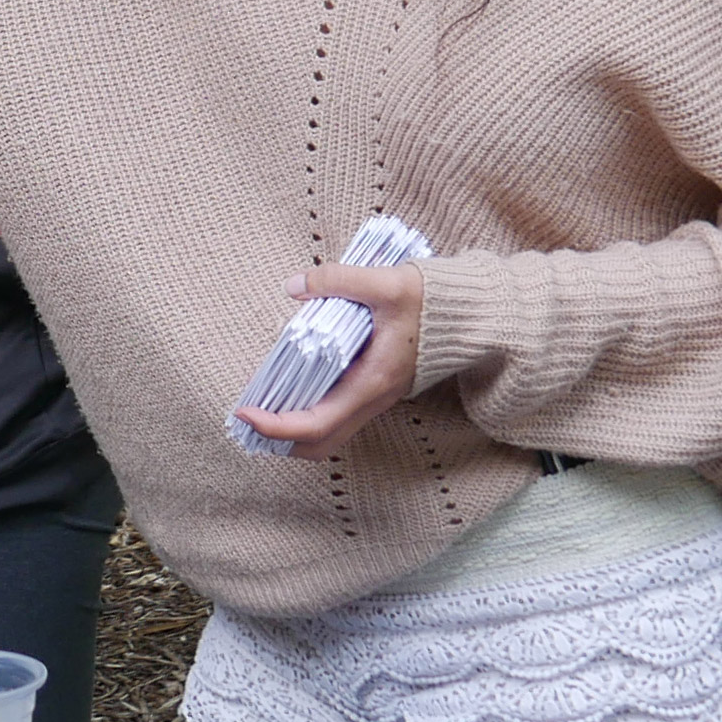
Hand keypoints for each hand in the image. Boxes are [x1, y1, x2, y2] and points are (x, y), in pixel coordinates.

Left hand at [230, 261, 425, 458]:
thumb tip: (294, 286)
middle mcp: (374, 398)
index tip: (244, 413)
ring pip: (329, 431)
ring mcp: (376, 396)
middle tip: (244, 415)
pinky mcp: (377, 387)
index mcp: (373, 382)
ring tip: (258, 403)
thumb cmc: (437, 301)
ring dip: (292, 427)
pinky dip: (308, 410)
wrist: (477, 314)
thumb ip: (338, 280)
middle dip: (278, 437)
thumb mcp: (388, 282)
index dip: (276, 427)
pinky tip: (287, 386)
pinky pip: (337, 413)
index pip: (317, 424)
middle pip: (320, 441)